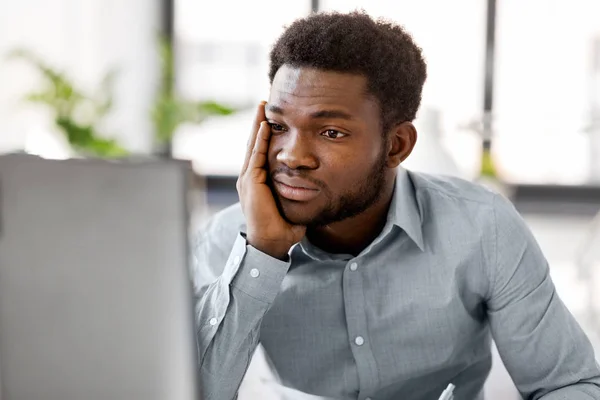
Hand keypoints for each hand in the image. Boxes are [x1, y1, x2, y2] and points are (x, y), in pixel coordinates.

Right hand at [236, 102, 305, 259]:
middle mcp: (250, 178)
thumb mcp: (292, 203)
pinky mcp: (251, 182)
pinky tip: (264, 125)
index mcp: (258, 182)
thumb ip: (299, 192)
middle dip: (258, 123)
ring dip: (257, 125)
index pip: (260, 152)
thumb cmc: (284, 228)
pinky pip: (256, 155)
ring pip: (253, 145)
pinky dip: (260, 139)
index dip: (264, 134)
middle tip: (263, 104)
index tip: (271, 118)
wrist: (272, 242)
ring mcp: (248, 179)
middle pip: (254, 143)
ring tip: (262, 107)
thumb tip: (316, 187)